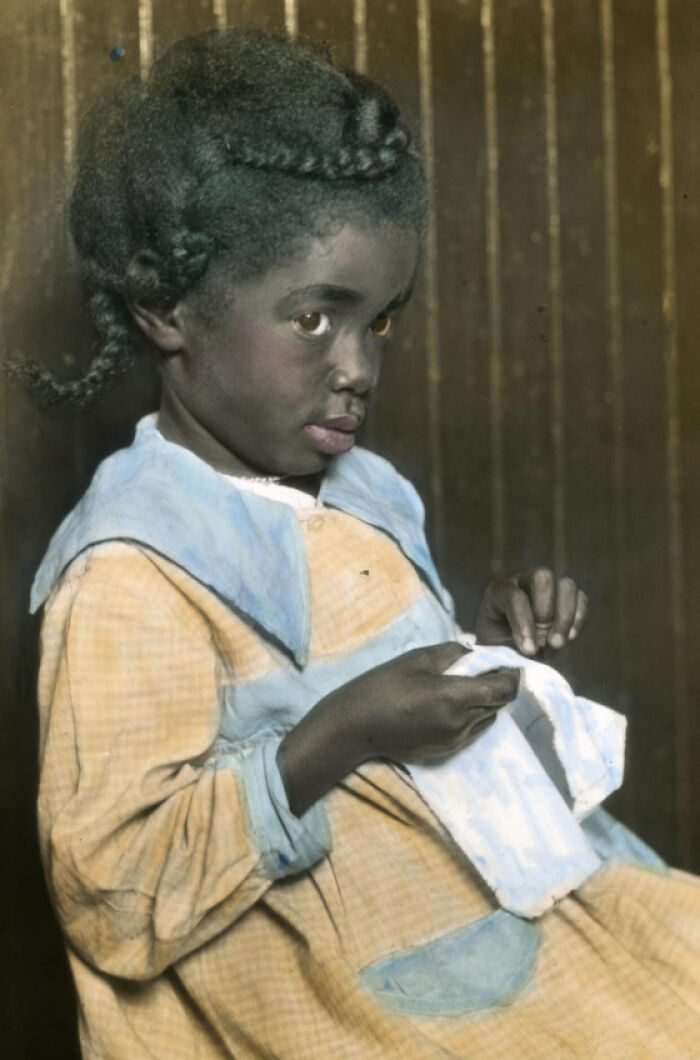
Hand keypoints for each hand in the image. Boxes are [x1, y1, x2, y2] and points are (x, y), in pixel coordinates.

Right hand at [337, 641, 519, 763]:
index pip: (504, 690)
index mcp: (456, 697)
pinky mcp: (447, 751)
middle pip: (498, 704)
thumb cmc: (384, 685)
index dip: (512, 676)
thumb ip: (454, 653)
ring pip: (487, 719)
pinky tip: (453, 705)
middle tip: (488, 671)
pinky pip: (473, 731)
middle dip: (498, 687)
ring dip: (485, 703)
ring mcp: (455, 741)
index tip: (507, 664)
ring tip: (468, 687)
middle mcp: (462, 723)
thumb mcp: (418, 658)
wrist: (357, 726)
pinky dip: (472, 716)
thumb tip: (476, 653)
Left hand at [475, 568, 587, 656]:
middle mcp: (523, 581)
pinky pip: (581, 598)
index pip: (514, 597)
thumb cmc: (499, 649)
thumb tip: (528, 651)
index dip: (523, 623)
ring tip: (557, 643)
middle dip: (545, 611)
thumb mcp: (494, 648)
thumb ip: (505, 648)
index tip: (529, 650)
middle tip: (543, 640)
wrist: (511, 652)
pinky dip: (578, 618)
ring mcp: (548, 586)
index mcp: (498, 591)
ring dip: (565, 616)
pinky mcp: (568, 597)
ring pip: (566, 585)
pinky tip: (569, 637)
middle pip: (542, 577)